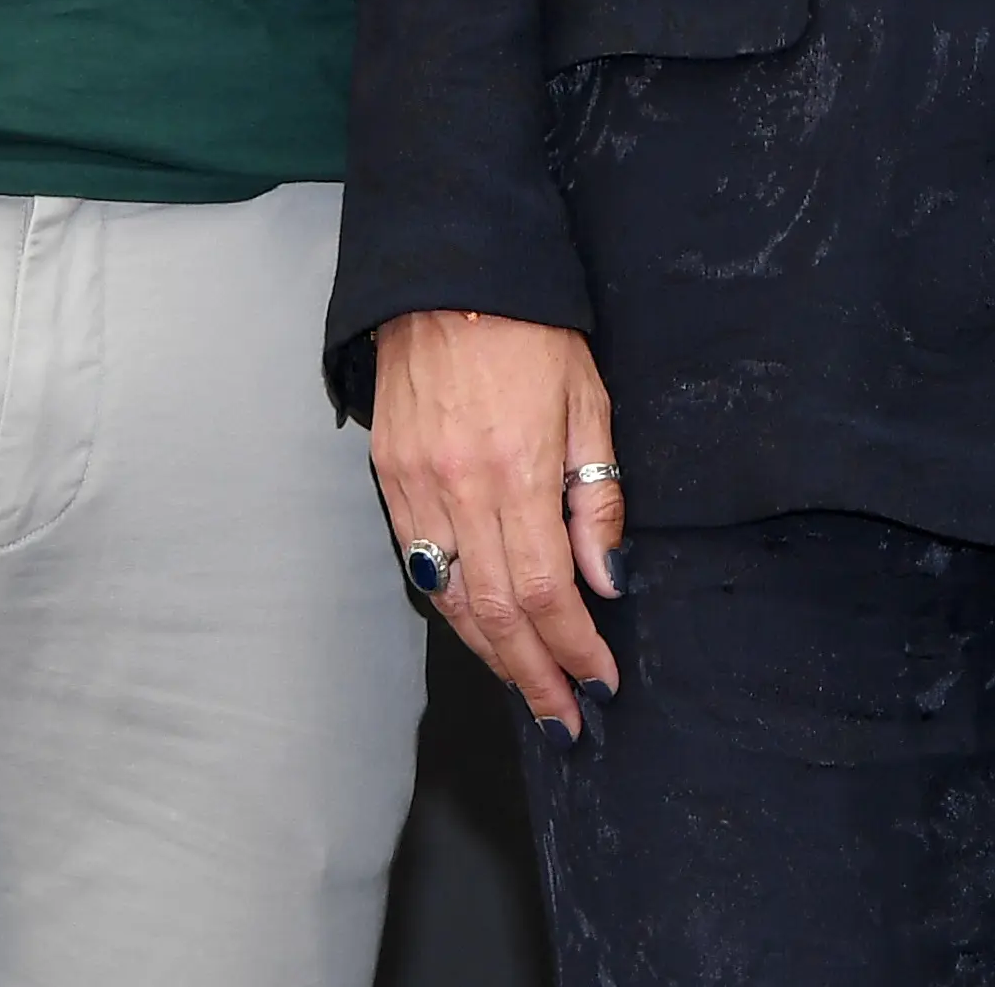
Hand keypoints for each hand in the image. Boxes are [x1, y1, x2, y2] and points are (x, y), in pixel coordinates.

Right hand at [368, 309, 624, 736]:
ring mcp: (414, 487)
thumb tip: (606, 582)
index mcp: (517, 469)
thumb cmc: (532, 330)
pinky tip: (480, 631)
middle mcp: (458, 489)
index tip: (600, 681)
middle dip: (534, 675)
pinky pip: (418, 564)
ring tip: (529, 688)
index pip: (545, 590)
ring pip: (449, 600)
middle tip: (565, 719)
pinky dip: (451, 609)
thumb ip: (596, 499)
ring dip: (491, 655)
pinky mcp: (387, 477)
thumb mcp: (588, 403)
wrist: (447, 275)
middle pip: (494, 613)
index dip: (573, 647)